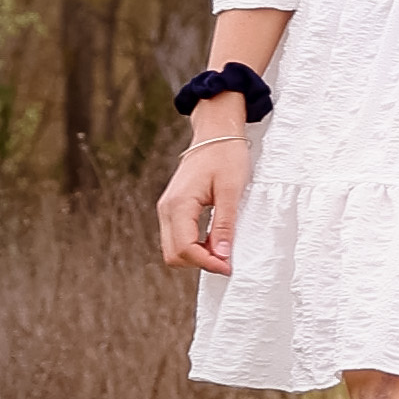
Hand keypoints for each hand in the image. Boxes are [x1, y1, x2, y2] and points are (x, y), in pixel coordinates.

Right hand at [157, 109, 248, 274]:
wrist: (216, 131)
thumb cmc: (226, 155)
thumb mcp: (232, 190)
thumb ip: (224, 225)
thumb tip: (221, 256)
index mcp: (178, 205)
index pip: (184, 249)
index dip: (206, 263)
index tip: (228, 267)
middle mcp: (166, 209)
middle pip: (174, 254)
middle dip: (199, 262)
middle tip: (226, 260)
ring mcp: (167, 209)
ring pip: (173, 248)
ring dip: (195, 255)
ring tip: (222, 249)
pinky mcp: (172, 208)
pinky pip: (177, 237)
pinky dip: (192, 245)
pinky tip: (213, 239)